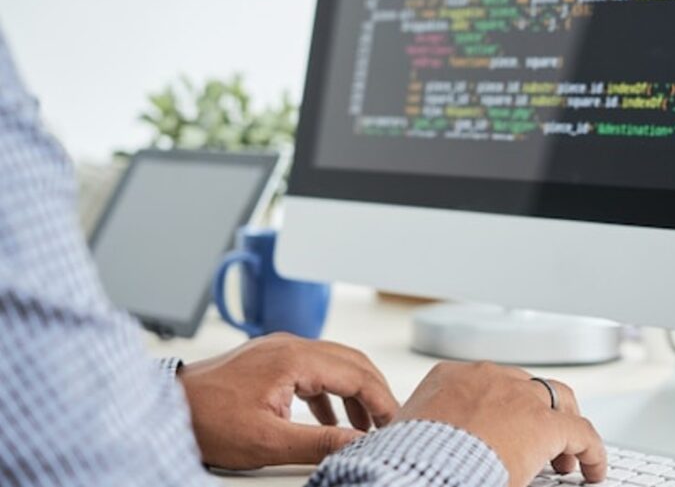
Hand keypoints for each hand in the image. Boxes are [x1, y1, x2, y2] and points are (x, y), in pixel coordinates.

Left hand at [178, 333, 398, 468]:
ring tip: (366, 423)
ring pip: (334, 364)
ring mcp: (278, 349)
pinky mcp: (269, 359)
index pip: (356, 374)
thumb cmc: (206, 419)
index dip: (381, 400)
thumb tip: (358, 444)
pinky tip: (331, 416)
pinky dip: (330, 392)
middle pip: (351, 362)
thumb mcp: (267, 441)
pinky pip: (313, 369)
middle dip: (375, 392)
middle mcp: (290, 345)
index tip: (394, 423)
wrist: (163, 407)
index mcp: (294, 358)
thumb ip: (320, 442)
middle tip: (390, 421)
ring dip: (354, 392)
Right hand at [396, 362, 606, 486]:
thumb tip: (423, 452)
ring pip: (558, 399)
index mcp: (449, 378)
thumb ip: (424, 432)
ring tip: (567, 456)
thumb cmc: (410, 460)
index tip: (503, 429)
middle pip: (525, 386)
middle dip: (536, 411)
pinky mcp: (544, 425)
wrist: (420, 470)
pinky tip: (593, 470)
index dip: (501, 408)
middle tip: (539, 441)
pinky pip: (582, 434)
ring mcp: (518, 396)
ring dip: (565, 423)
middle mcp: (486, 378)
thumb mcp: (411, 436)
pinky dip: (592, 452)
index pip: (484, 384)